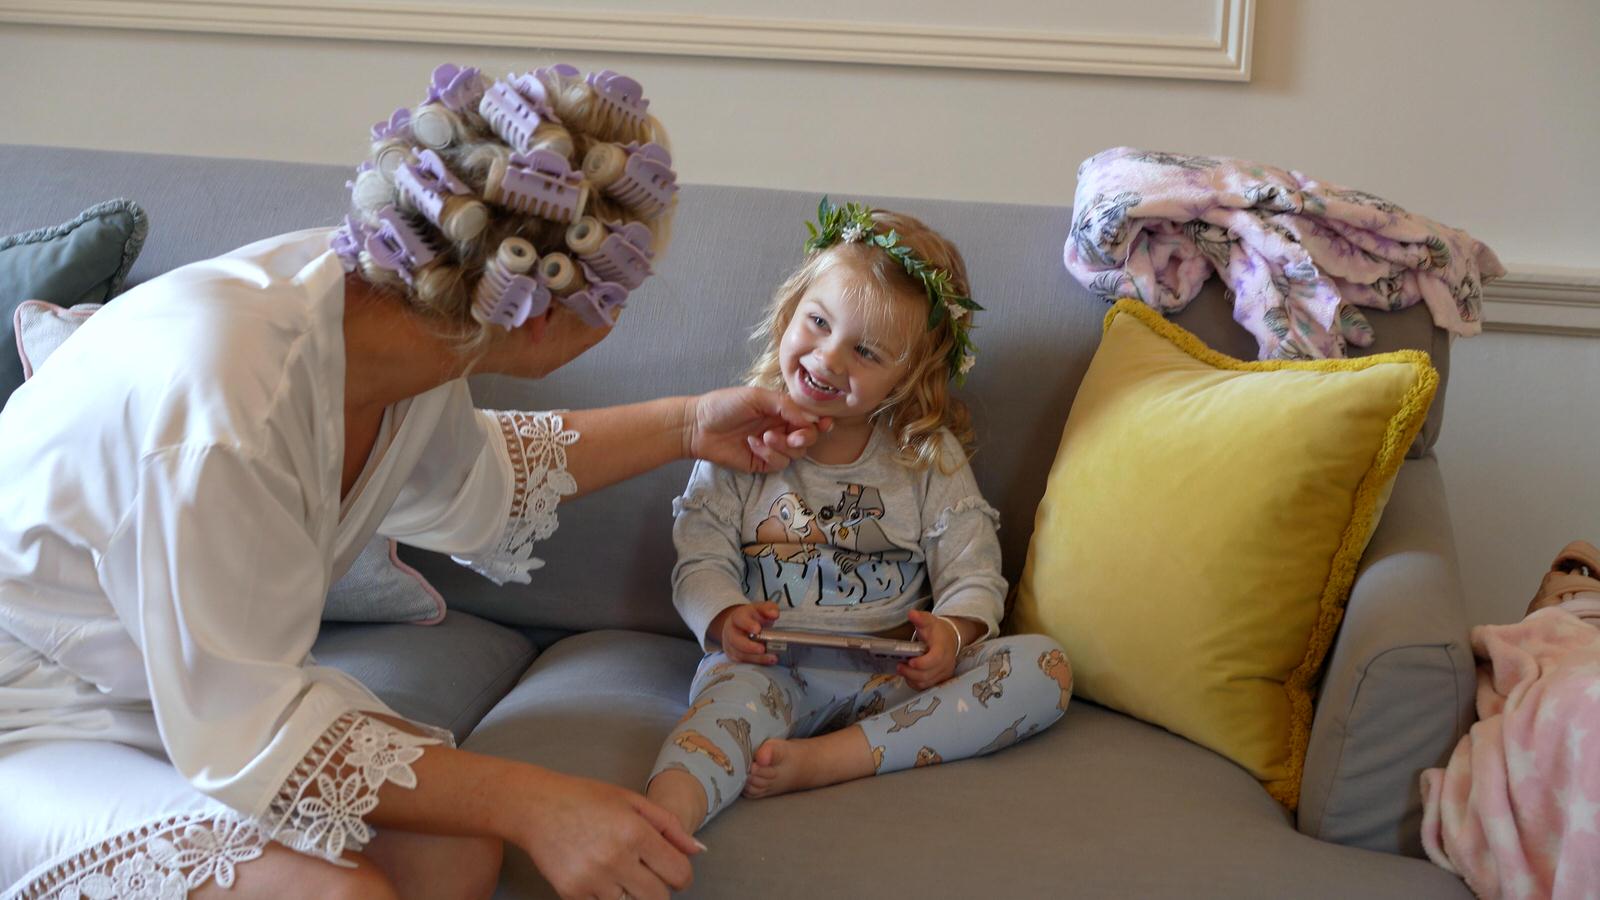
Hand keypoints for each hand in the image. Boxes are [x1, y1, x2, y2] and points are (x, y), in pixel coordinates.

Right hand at [516, 767, 701, 899]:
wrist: (535, 807)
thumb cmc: (585, 799)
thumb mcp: (631, 800)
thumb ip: (669, 826)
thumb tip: (698, 851)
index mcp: (635, 832)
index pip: (679, 873)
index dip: (681, 874)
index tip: (672, 870)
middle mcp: (615, 858)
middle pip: (658, 898)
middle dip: (658, 887)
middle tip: (645, 870)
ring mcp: (592, 879)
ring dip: (630, 892)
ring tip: (615, 866)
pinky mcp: (572, 894)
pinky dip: (606, 896)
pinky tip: (597, 873)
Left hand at [686, 387, 831, 473]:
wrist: (697, 426)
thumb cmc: (724, 404)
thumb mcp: (757, 396)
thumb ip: (785, 405)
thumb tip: (811, 418)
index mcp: (782, 410)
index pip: (810, 418)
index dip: (821, 422)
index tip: (824, 424)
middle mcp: (781, 428)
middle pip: (809, 438)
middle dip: (805, 437)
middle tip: (794, 435)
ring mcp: (772, 447)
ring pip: (796, 453)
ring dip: (783, 445)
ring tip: (764, 436)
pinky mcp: (762, 463)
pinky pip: (779, 463)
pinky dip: (769, 454)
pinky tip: (752, 444)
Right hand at [712, 602, 780, 664]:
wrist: (740, 626)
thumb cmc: (752, 618)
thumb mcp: (761, 609)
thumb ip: (769, 609)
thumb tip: (774, 614)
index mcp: (738, 617)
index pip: (739, 619)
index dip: (747, 624)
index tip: (757, 629)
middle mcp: (731, 631)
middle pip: (734, 639)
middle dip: (748, 646)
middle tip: (762, 649)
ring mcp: (731, 645)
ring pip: (738, 653)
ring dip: (755, 658)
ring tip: (771, 658)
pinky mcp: (734, 656)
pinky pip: (742, 662)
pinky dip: (755, 663)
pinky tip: (767, 662)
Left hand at [897, 610, 959, 689]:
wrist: (950, 639)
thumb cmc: (936, 631)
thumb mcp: (929, 621)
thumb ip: (920, 618)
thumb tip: (911, 613)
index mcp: (942, 649)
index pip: (935, 659)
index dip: (922, 663)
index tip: (910, 661)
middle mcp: (945, 664)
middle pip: (927, 674)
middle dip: (911, 672)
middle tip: (899, 665)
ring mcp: (943, 673)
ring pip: (926, 682)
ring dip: (911, 678)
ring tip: (902, 669)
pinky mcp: (940, 680)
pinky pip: (926, 687)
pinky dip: (915, 683)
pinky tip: (908, 675)